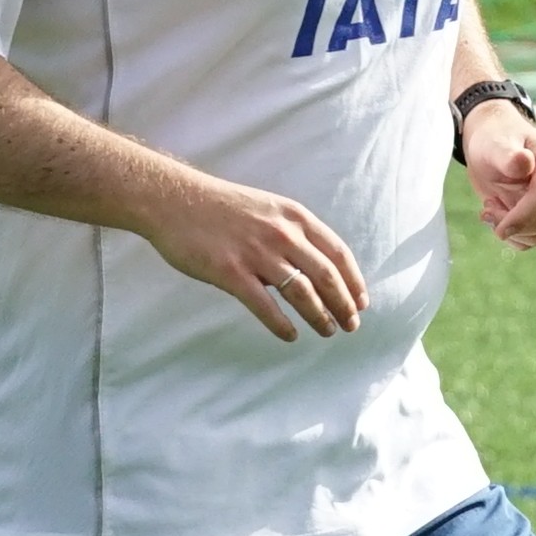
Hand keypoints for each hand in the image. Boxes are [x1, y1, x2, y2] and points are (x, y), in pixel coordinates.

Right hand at [134, 168, 369, 340]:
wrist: (173, 199)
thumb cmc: (220, 207)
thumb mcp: (266, 208)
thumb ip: (291, 233)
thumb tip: (312, 267)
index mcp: (294, 217)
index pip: (338, 253)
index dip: (353, 281)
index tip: (361, 302)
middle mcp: (281, 234)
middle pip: (326, 276)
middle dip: (344, 305)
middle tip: (351, 326)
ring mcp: (256, 253)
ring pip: (302, 293)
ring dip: (319, 317)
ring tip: (327, 332)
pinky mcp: (230, 272)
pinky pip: (264, 306)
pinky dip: (282, 325)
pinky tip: (291, 335)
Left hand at [460, 101, 535, 250]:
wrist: (494, 148)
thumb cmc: (495, 141)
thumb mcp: (495, 144)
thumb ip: (508, 156)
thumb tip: (524, 162)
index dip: (523, 216)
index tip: (499, 229)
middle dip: (513, 222)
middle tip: (486, 208)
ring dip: (511, 230)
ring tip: (490, 206)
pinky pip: (533, 240)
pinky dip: (512, 236)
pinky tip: (498, 215)